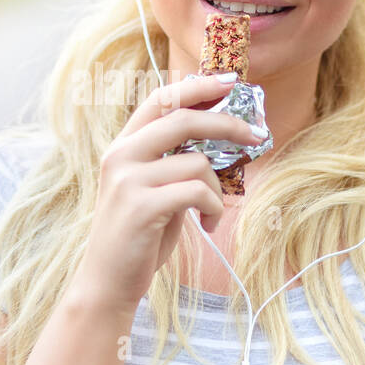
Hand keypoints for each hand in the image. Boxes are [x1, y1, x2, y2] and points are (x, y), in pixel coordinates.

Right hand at [69, 73, 264, 314]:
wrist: (107, 282)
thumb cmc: (139, 235)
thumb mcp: (153, 189)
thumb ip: (173, 160)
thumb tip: (219, 133)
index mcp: (123, 146)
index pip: (161, 99)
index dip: (197, 86)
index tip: (230, 82)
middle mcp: (121, 155)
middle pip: (184, 118)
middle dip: (227, 123)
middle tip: (257, 134)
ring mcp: (128, 180)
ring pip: (197, 162)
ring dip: (218, 190)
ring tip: (211, 213)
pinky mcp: (141, 206)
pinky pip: (197, 192)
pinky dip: (214, 208)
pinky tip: (208, 225)